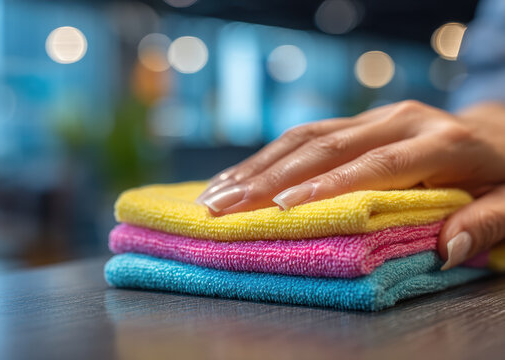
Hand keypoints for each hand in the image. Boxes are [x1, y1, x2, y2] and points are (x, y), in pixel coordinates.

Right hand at [196, 100, 504, 268]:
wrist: (493, 130)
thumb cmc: (500, 172)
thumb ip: (486, 222)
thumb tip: (449, 250)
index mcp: (438, 141)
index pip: (372, 166)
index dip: (326, 188)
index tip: (283, 210)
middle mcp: (398, 120)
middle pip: (323, 146)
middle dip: (268, 178)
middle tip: (223, 205)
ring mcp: (373, 116)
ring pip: (305, 137)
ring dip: (256, 166)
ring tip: (215, 193)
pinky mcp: (357, 120)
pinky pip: (305, 134)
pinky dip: (268, 157)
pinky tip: (238, 175)